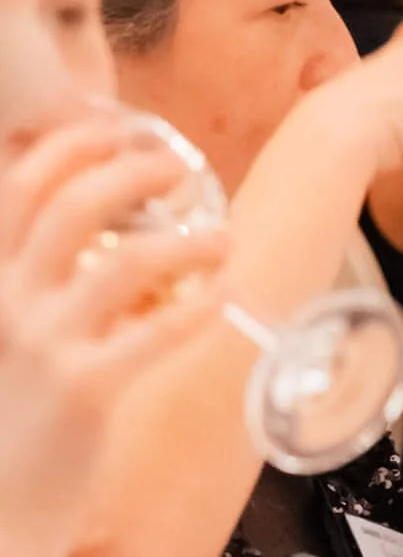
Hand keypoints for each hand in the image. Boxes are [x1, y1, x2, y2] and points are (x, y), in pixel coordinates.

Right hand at [0, 121, 229, 556]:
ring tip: (220, 237)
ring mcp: (43, 346)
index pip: (13, 185)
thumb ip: (24, 284)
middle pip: (72, 203)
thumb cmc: (2, 427)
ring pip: (126, 260)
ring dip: (186, 240)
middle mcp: (1, 304)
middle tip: (175, 166)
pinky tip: (225, 293)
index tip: (112, 129)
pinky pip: (158, 331)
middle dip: (132, 169)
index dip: (68, 145)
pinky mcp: (87, 393)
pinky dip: (201, 305)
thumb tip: (81, 231)